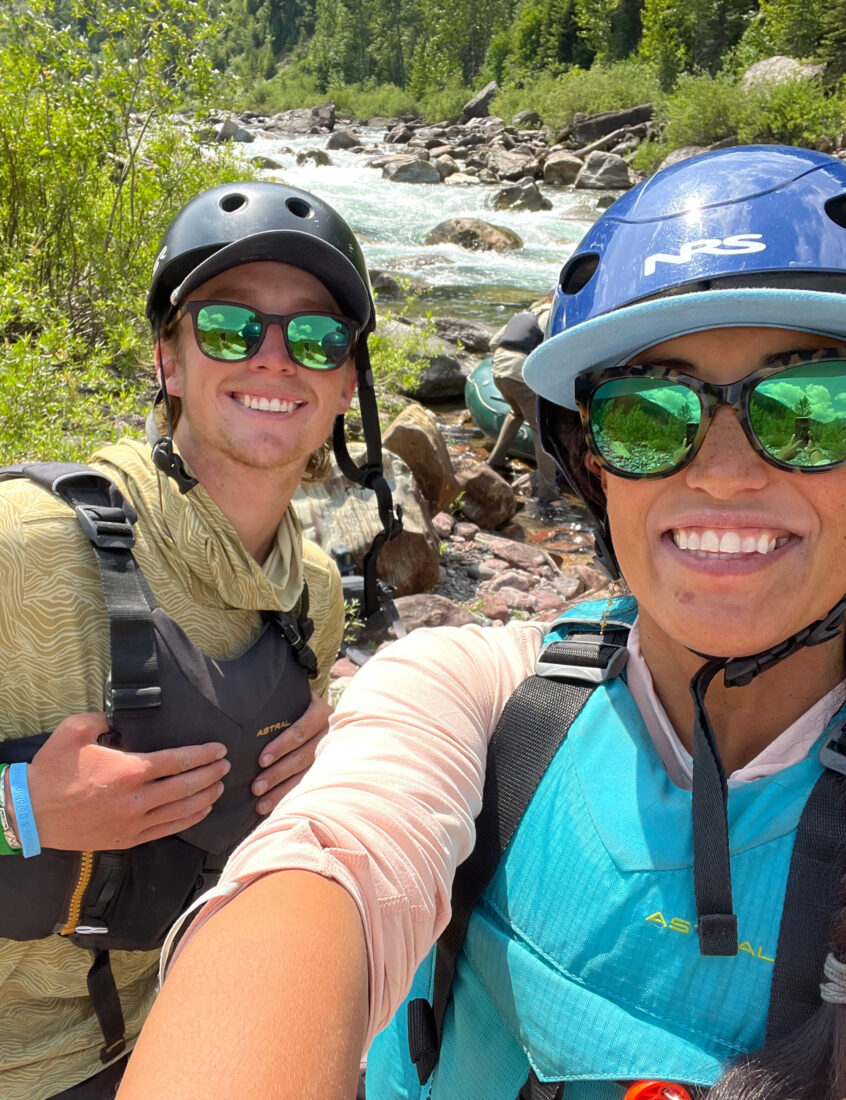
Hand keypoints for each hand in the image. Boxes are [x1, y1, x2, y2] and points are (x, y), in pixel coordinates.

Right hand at [27, 712, 229, 850]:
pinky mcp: (127, 839)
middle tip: (226, 765)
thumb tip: (121, 717)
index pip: (178, 761)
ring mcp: (133, 822)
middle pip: (187, 786)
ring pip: (182, 811)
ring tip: (220, 785)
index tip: (220, 749)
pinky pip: (167, 830)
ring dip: (205, 797)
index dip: (204, 754)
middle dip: (211, 774)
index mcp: (130, 770)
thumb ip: (103, 717)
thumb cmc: (53, 770)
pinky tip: (200, 810)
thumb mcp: (75, 730)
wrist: (30, 812)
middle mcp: (137, 799)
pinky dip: (189, 820)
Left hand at [251, 691, 331, 813]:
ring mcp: (331, 753)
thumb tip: (241, 712)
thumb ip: (276, 704)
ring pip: (306, 775)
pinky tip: (276, 809)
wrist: (323, 713)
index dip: (281, 746)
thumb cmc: (299, 706)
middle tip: (256, 787)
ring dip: (282, 791)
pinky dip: (291, 797)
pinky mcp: (329, 769)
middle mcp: (330, 734)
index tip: (261, 760)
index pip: (300, 732)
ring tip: (261, 804)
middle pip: (303, 757)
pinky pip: (310, 786)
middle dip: (278, 774)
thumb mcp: (294, 698)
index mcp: (320, 713)